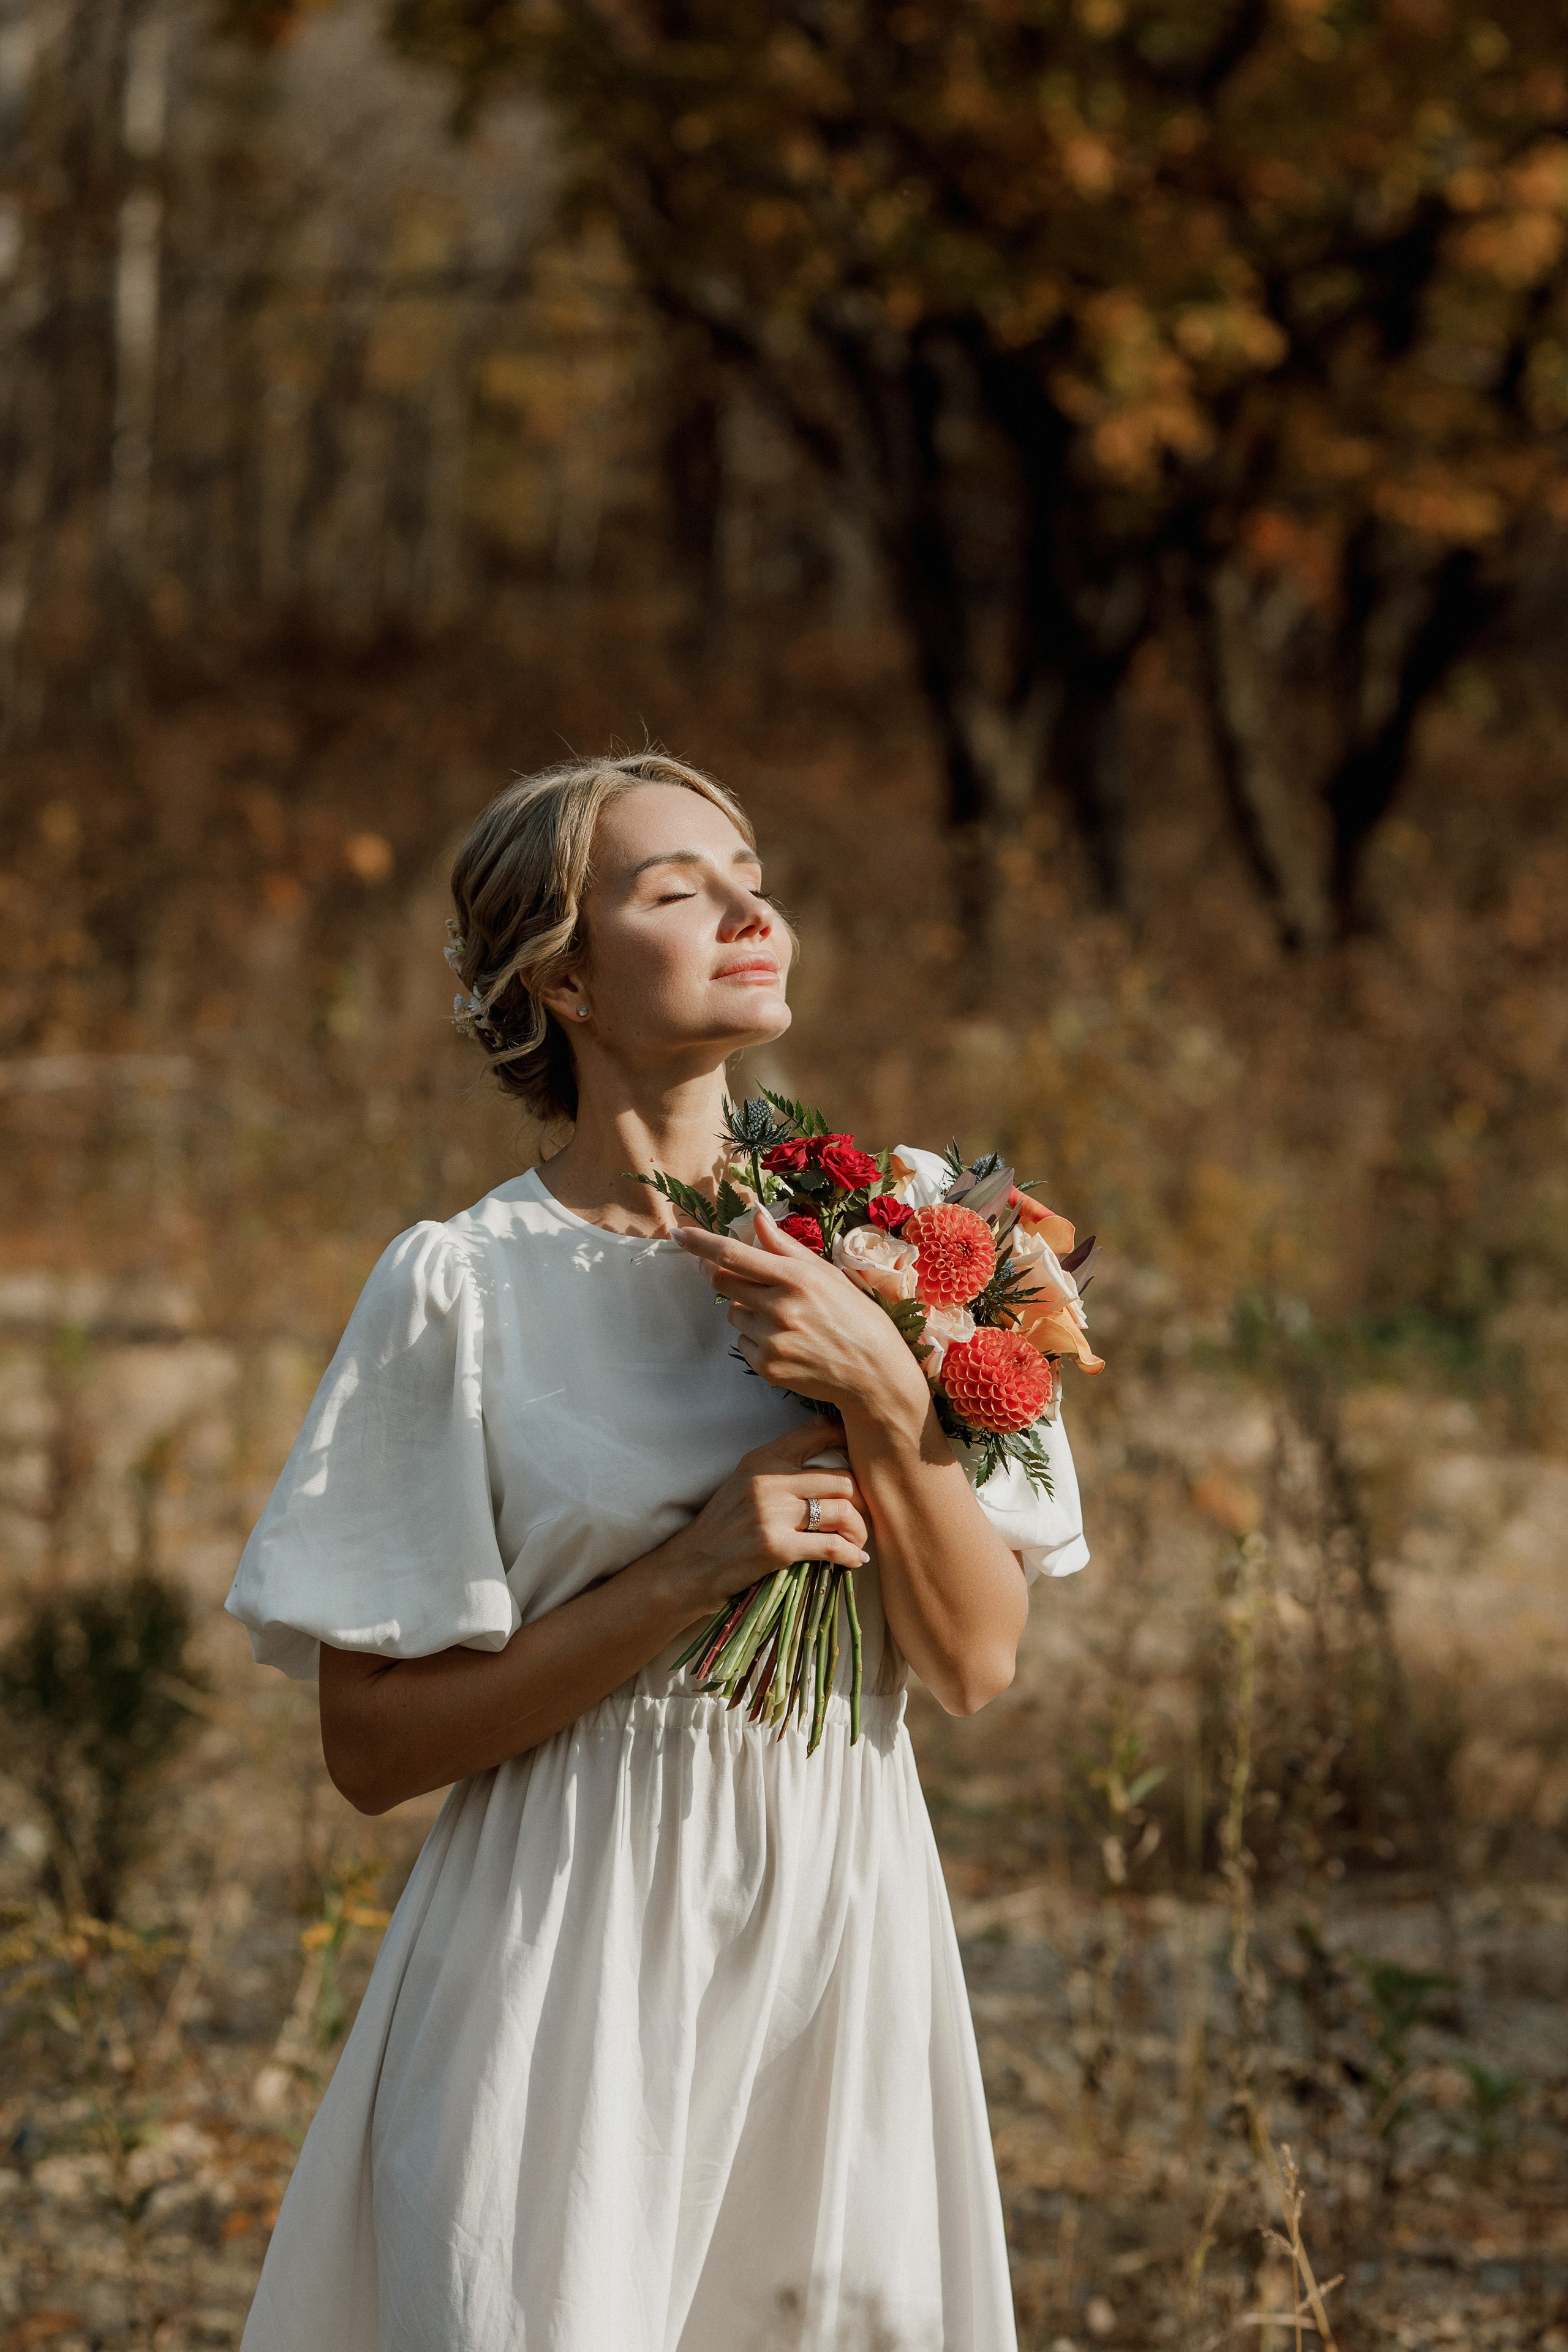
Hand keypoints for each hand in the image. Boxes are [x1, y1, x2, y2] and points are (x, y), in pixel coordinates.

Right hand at [661, 1418, 870, 1612]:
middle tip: (863, 1519)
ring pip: (842, 1511)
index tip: (867, 1458)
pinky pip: (831, 1546)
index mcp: (763, 1458)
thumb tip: (835, 1473)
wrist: (689, 1568)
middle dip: (863, 1502)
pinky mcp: (775, 1546)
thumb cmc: (722, 1529)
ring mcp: (771, 1513)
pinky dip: (850, 1555)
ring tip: (857, 1543)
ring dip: (859, 1531)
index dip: (850, 1438)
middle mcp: (768, 1479)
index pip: (818, 1431)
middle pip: (843, 1478)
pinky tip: (854, 1561)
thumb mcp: (745, 1485)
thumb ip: (781, 1473)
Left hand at [674, 1210, 929, 1425]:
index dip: (701, 1243)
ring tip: (785, 1318)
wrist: (873, 1372)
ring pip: (733, 1313)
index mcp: (796, 1278)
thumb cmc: (854, 1315)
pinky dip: (756, 1338)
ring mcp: (771, 1340)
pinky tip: (787, 1341)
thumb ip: (786, 1246)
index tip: (679, 1234)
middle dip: (721, 1273)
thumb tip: (757, 1216)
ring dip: (747, 1309)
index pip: (734, 1255)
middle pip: (722, 1282)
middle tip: (740, 1274)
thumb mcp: (826, 1273)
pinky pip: (742, 1342)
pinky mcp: (766, 1367)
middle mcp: (780, 1308)